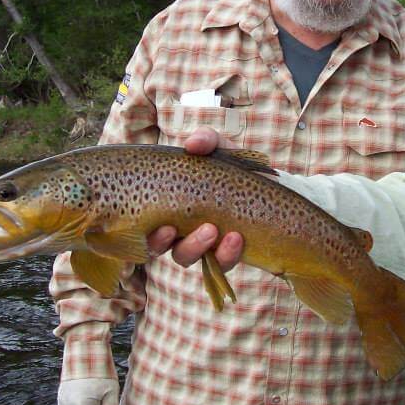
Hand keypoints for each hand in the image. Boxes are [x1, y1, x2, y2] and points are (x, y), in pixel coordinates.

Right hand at [144, 126, 244, 270]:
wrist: (266, 186)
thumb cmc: (232, 167)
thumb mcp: (220, 148)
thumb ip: (206, 140)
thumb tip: (191, 145)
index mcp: (165, 203)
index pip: (141, 219)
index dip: (138, 225)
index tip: (150, 217)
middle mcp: (176, 228)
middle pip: (155, 245)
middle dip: (159, 241)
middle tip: (171, 229)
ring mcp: (199, 245)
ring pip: (185, 257)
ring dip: (195, 246)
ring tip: (212, 230)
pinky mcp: (224, 256)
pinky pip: (219, 264)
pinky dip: (226, 253)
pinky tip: (235, 238)